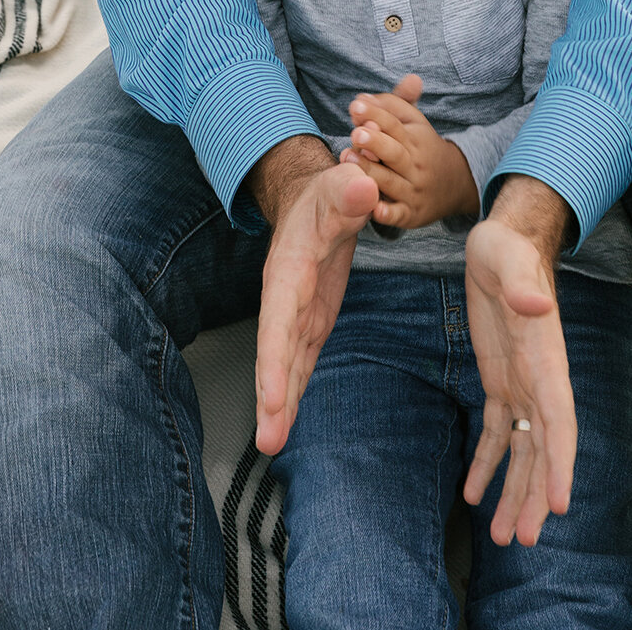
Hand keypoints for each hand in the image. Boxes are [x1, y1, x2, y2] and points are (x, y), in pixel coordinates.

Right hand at [253, 160, 378, 455]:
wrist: (312, 200)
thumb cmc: (327, 194)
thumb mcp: (340, 186)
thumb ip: (350, 191)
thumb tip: (364, 187)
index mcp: (289, 268)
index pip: (280, 319)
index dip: (275, 359)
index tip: (272, 398)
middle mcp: (286, 298)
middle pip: (276, 351)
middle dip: (270, 396)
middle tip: (267, 441)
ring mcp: (297, 314)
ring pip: (286, 364)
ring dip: (279, 404)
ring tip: (271, 445)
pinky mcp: (309, 321)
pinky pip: (300, 362)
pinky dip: (293, 391)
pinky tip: (286, 422)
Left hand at [340, 73, 479, 227]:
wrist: (456, 183)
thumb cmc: (422, 147)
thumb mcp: (414, 122)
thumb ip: (389, 106)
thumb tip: (361, 97)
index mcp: (415, 139)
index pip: (395, 124)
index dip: (375, 114)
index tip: (355, 106)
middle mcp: (415, 164)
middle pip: (395, 152)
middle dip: (376, 142)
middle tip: (356, 133)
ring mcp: (413, 190)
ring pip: (392, 182)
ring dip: (370, 172)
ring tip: (348, 158)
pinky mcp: (410, 214)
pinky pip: (399, 214)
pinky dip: (388, 213)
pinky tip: (375, 209)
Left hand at [463, 180, 576, 548]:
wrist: (502, 240)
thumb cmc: (508, 248)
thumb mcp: (509, 260)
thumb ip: (523, 285)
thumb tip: (538, 304)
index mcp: (546, 360)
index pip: (560, 421)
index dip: (561, 464)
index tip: (560, 505)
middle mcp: (540, 379)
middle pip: (543, 449)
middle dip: (535, 494)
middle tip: (522, 539)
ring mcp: (521, 382)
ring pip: (522, 449)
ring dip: (514, 490)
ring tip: (502, 535)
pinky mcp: (500, 379)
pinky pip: (496, 431)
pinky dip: (487, 463)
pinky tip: (474, 493)